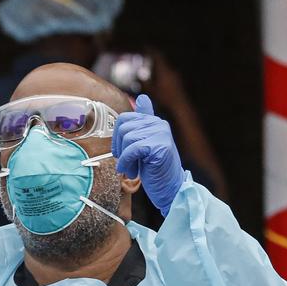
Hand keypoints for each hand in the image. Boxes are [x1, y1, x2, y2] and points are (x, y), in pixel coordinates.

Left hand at [112, 94, 185, 216]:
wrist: (170, 188)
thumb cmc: (154, 169)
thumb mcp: (144, 144)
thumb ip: (141, 124)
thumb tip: (143, 97)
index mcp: (153, 121)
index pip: (124, 118)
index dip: (116, 137)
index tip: (120, 152)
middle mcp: (159, 124)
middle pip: (123, 127)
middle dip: (120, 148)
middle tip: (127, 163)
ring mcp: (161, 133)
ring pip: (127, 138)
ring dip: (125, 158)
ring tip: (133, 168)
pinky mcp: (160, 146)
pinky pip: (132, 149)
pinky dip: (127, 162)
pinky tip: (132, 171)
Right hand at [141, 50, 186, 109]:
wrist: (179, 106)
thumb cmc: (164, 98)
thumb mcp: (151, 90)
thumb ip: (144, 81)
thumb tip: (139, 75)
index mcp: (164, 70)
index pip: (157, 56)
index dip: (151, 50)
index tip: (145, 46)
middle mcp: (170, 71)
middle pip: (161, 61)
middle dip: (153, 59)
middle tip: (145, 58)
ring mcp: (175, 76)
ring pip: (164, 68)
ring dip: (157, 67)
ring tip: (149, 70)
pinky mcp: (177, 81)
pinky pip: (167, 74)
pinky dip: (161, 73)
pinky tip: (157, 80)